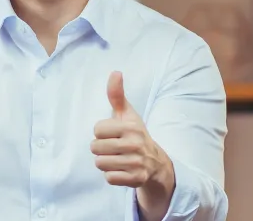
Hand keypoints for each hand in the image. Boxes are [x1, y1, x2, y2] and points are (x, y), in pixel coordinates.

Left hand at [91, 71, 175, 217]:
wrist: (156, 163)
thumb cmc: (135, 135)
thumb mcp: (127, 114)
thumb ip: (117, 95)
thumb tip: (115, 72)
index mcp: (131, 127)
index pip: (97, 130)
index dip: (101, 133)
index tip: (113, 134)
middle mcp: (136, 144)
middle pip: (95, 147)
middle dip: (101, 148)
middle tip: (114, 148)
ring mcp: (137, 163)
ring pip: (100, 163)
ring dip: (105, 162)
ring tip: (117, 158)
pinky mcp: (136, 179)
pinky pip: (109, 178)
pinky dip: (112, 175)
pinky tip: (121, 170)